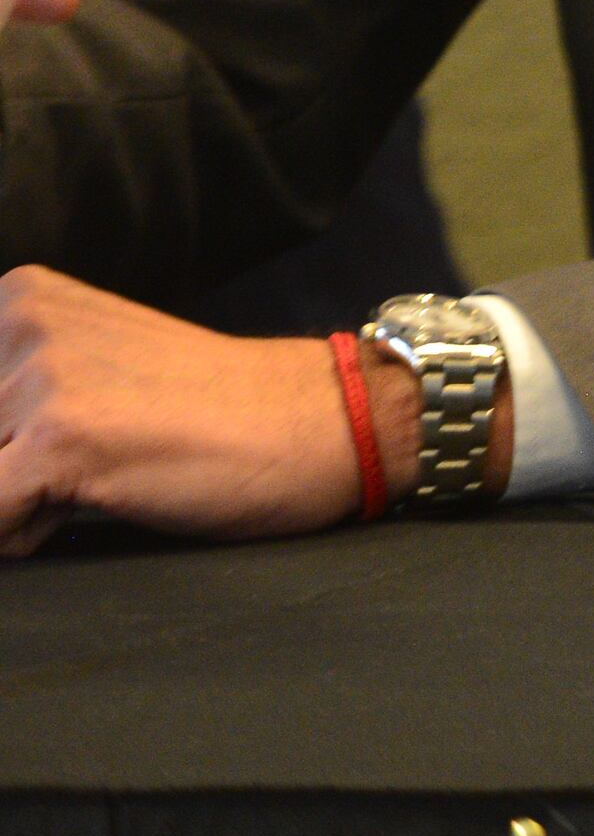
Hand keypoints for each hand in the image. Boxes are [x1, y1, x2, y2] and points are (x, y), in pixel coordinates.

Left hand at [0, 268, 503, 548]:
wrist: (321, 421)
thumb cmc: (217, 408)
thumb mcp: (94, 366)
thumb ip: (20, 388)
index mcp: (23, 298)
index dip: (6, 437)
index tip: (56, 444)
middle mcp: (22, 321)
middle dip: (7, 470)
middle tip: (86, 466)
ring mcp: (41, 378)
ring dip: (14, 503)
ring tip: (94, 482)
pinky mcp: (60, 438)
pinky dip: (20, 537)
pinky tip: (82, 510)